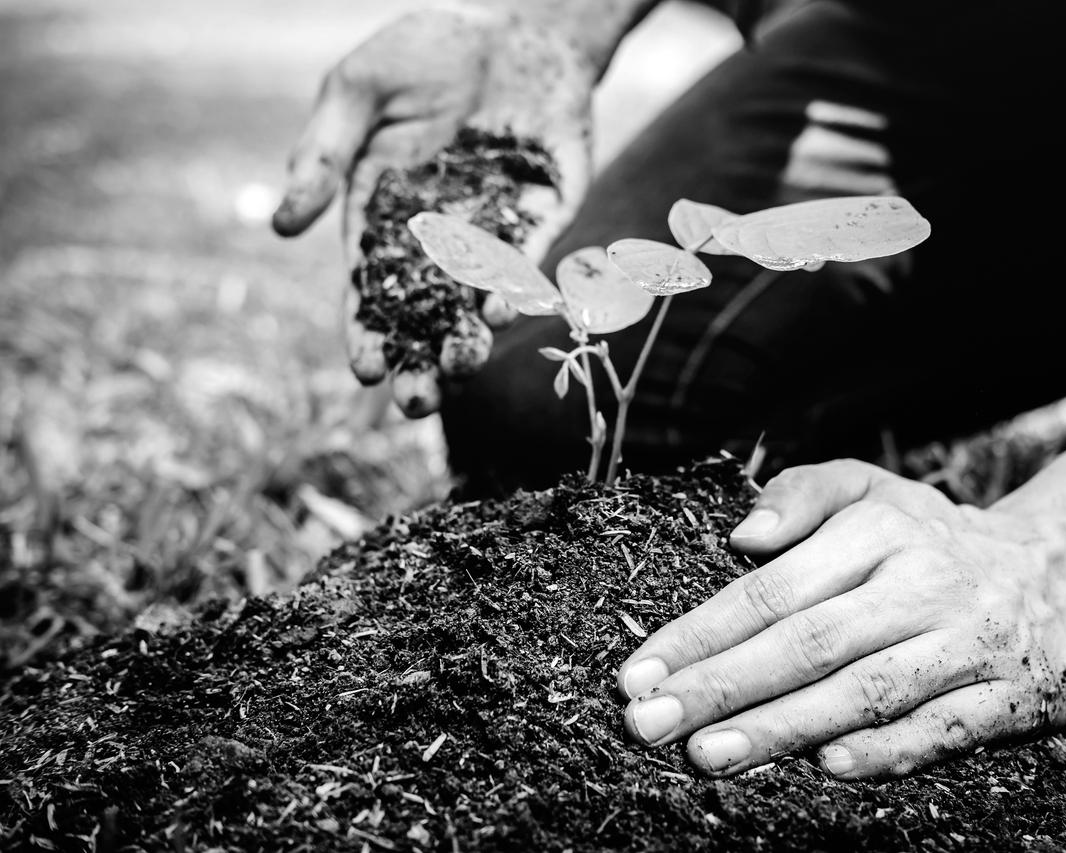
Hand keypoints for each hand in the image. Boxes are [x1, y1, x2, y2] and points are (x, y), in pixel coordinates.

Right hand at [272, 2, 593, 415]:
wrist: (511, 21)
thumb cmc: (423, 51)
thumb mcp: (359, 91)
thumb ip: (323, 156)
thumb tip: (284, 228)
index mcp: (381, 215)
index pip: (369, 288)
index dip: (366, 330)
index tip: (364, 368)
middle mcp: (436, 236)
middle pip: (424, 312)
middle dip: (421, 359)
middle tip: (417, 403)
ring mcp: (493, 229)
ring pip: (477, 300)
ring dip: (469, 337)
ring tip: (459, 365)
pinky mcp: (542, 214)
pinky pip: (528, 261)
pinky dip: (516, 288)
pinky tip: (502, 312)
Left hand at [615, 460, 1065, 779]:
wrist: (1063, 568)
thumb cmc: (933, 536)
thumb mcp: (871, 488)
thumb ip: (803, 495)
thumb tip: (741, 536)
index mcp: (878, 531)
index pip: (772, 590)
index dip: (700, 635)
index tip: (638, 675)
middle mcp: (921, 583)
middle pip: (807, 643)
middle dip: (720, 687)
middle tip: (648, 725)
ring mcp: (967, 643)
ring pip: (864, 691)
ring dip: (782, 727)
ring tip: (709, 755)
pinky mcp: (1009, 697)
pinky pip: (941, 730)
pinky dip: (884, 752)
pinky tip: (825, 769)